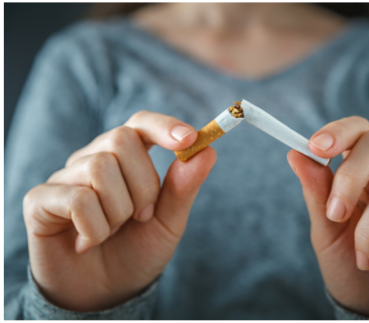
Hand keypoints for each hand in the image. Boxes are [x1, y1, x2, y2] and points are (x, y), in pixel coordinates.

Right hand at [23, 111, 215, 311]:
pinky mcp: (40, 200)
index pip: (140, 124)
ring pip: (100, 168)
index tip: (190, 139)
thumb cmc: (137, 251)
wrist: (105, 293)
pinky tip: (88, 243)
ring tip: (113, 232)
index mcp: (125, 160)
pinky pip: (77, 198)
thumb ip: (184, 187)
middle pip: (121, 140)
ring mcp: (65, 178)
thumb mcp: (168, 222)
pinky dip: (95, 228)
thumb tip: (207, 150)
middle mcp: (92, 160)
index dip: (163, 126)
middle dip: (143, 186)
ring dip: (119, 211)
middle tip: (141, 217)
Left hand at [287, 117, 368, 317]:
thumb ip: (316, 194)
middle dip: (349, 177)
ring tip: (364, 261)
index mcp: (366, 174)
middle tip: (335, 216)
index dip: (339, 131)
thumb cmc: (352, 267)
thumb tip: (295, 154)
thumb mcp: (326, 232)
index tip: (315, 146)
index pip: (359, 132)